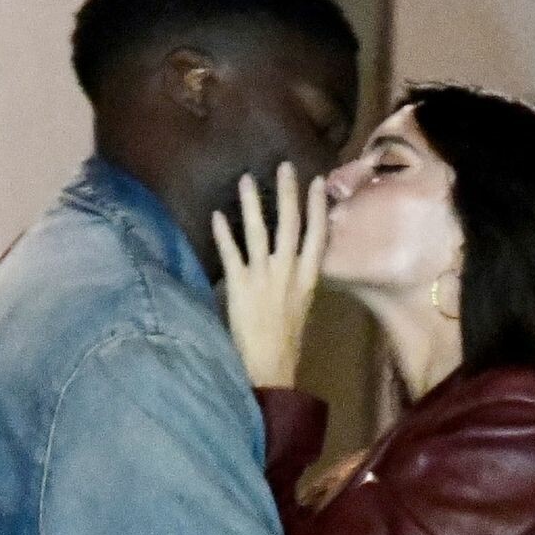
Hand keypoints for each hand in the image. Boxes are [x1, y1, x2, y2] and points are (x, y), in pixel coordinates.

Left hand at [210, 163, 327, 387]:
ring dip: (253, 203)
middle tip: (285, 166)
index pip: (317, 235)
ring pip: (259, 231)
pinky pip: (230, 252)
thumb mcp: (301, 309)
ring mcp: (263, 277)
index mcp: (308, 279)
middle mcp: (288, 272)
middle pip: (290, 224)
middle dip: (288, 193)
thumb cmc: (286, 344)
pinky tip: (217, 215)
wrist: (269, 367)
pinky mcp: (240, 285)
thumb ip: (298, 282)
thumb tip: (294, 264)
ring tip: (246, 180)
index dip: (317, 207)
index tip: (317, 182)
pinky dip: (223, 233)